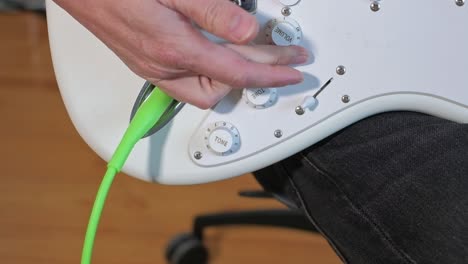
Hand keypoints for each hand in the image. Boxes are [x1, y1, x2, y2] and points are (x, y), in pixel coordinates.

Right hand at [53, 0, 307, 107]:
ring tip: (251, 60)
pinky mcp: (145, 62)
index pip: (237, 72)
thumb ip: (213, 13)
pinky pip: (185, 82)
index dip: (271, 72)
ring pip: (203, 91)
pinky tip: (215, 58)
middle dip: (256, 75)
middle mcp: (163, 67)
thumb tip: (246, 32)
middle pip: (222, 88)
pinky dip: (209, 74)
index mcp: (174, 50)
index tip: (294, 68)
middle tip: (280, 57)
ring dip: (231, 80)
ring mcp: (152, 68)